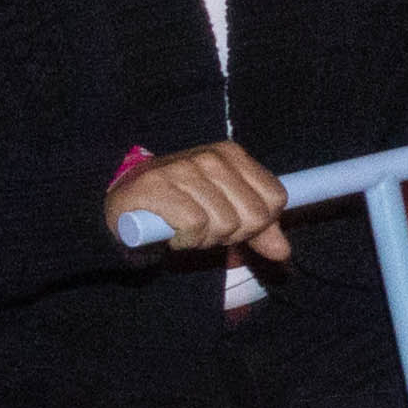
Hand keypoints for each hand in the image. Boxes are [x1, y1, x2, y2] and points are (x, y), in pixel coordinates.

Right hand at [112, 141, 291, 264]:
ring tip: (186, 229)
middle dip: (232, 234)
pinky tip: (172, 233)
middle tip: (205, 229)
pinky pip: (195, 227)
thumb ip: (258, 230)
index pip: (275, 198)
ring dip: (205, 239)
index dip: (259, 224)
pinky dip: (186, 240)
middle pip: (254, 216)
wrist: (124, 207)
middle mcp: (210, 157)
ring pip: (225, 223)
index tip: (234, 224)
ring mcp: (183, 169)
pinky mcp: (158, 187)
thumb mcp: (225, 213)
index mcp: (232, 155)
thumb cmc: (180, 207)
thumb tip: (283, 252)